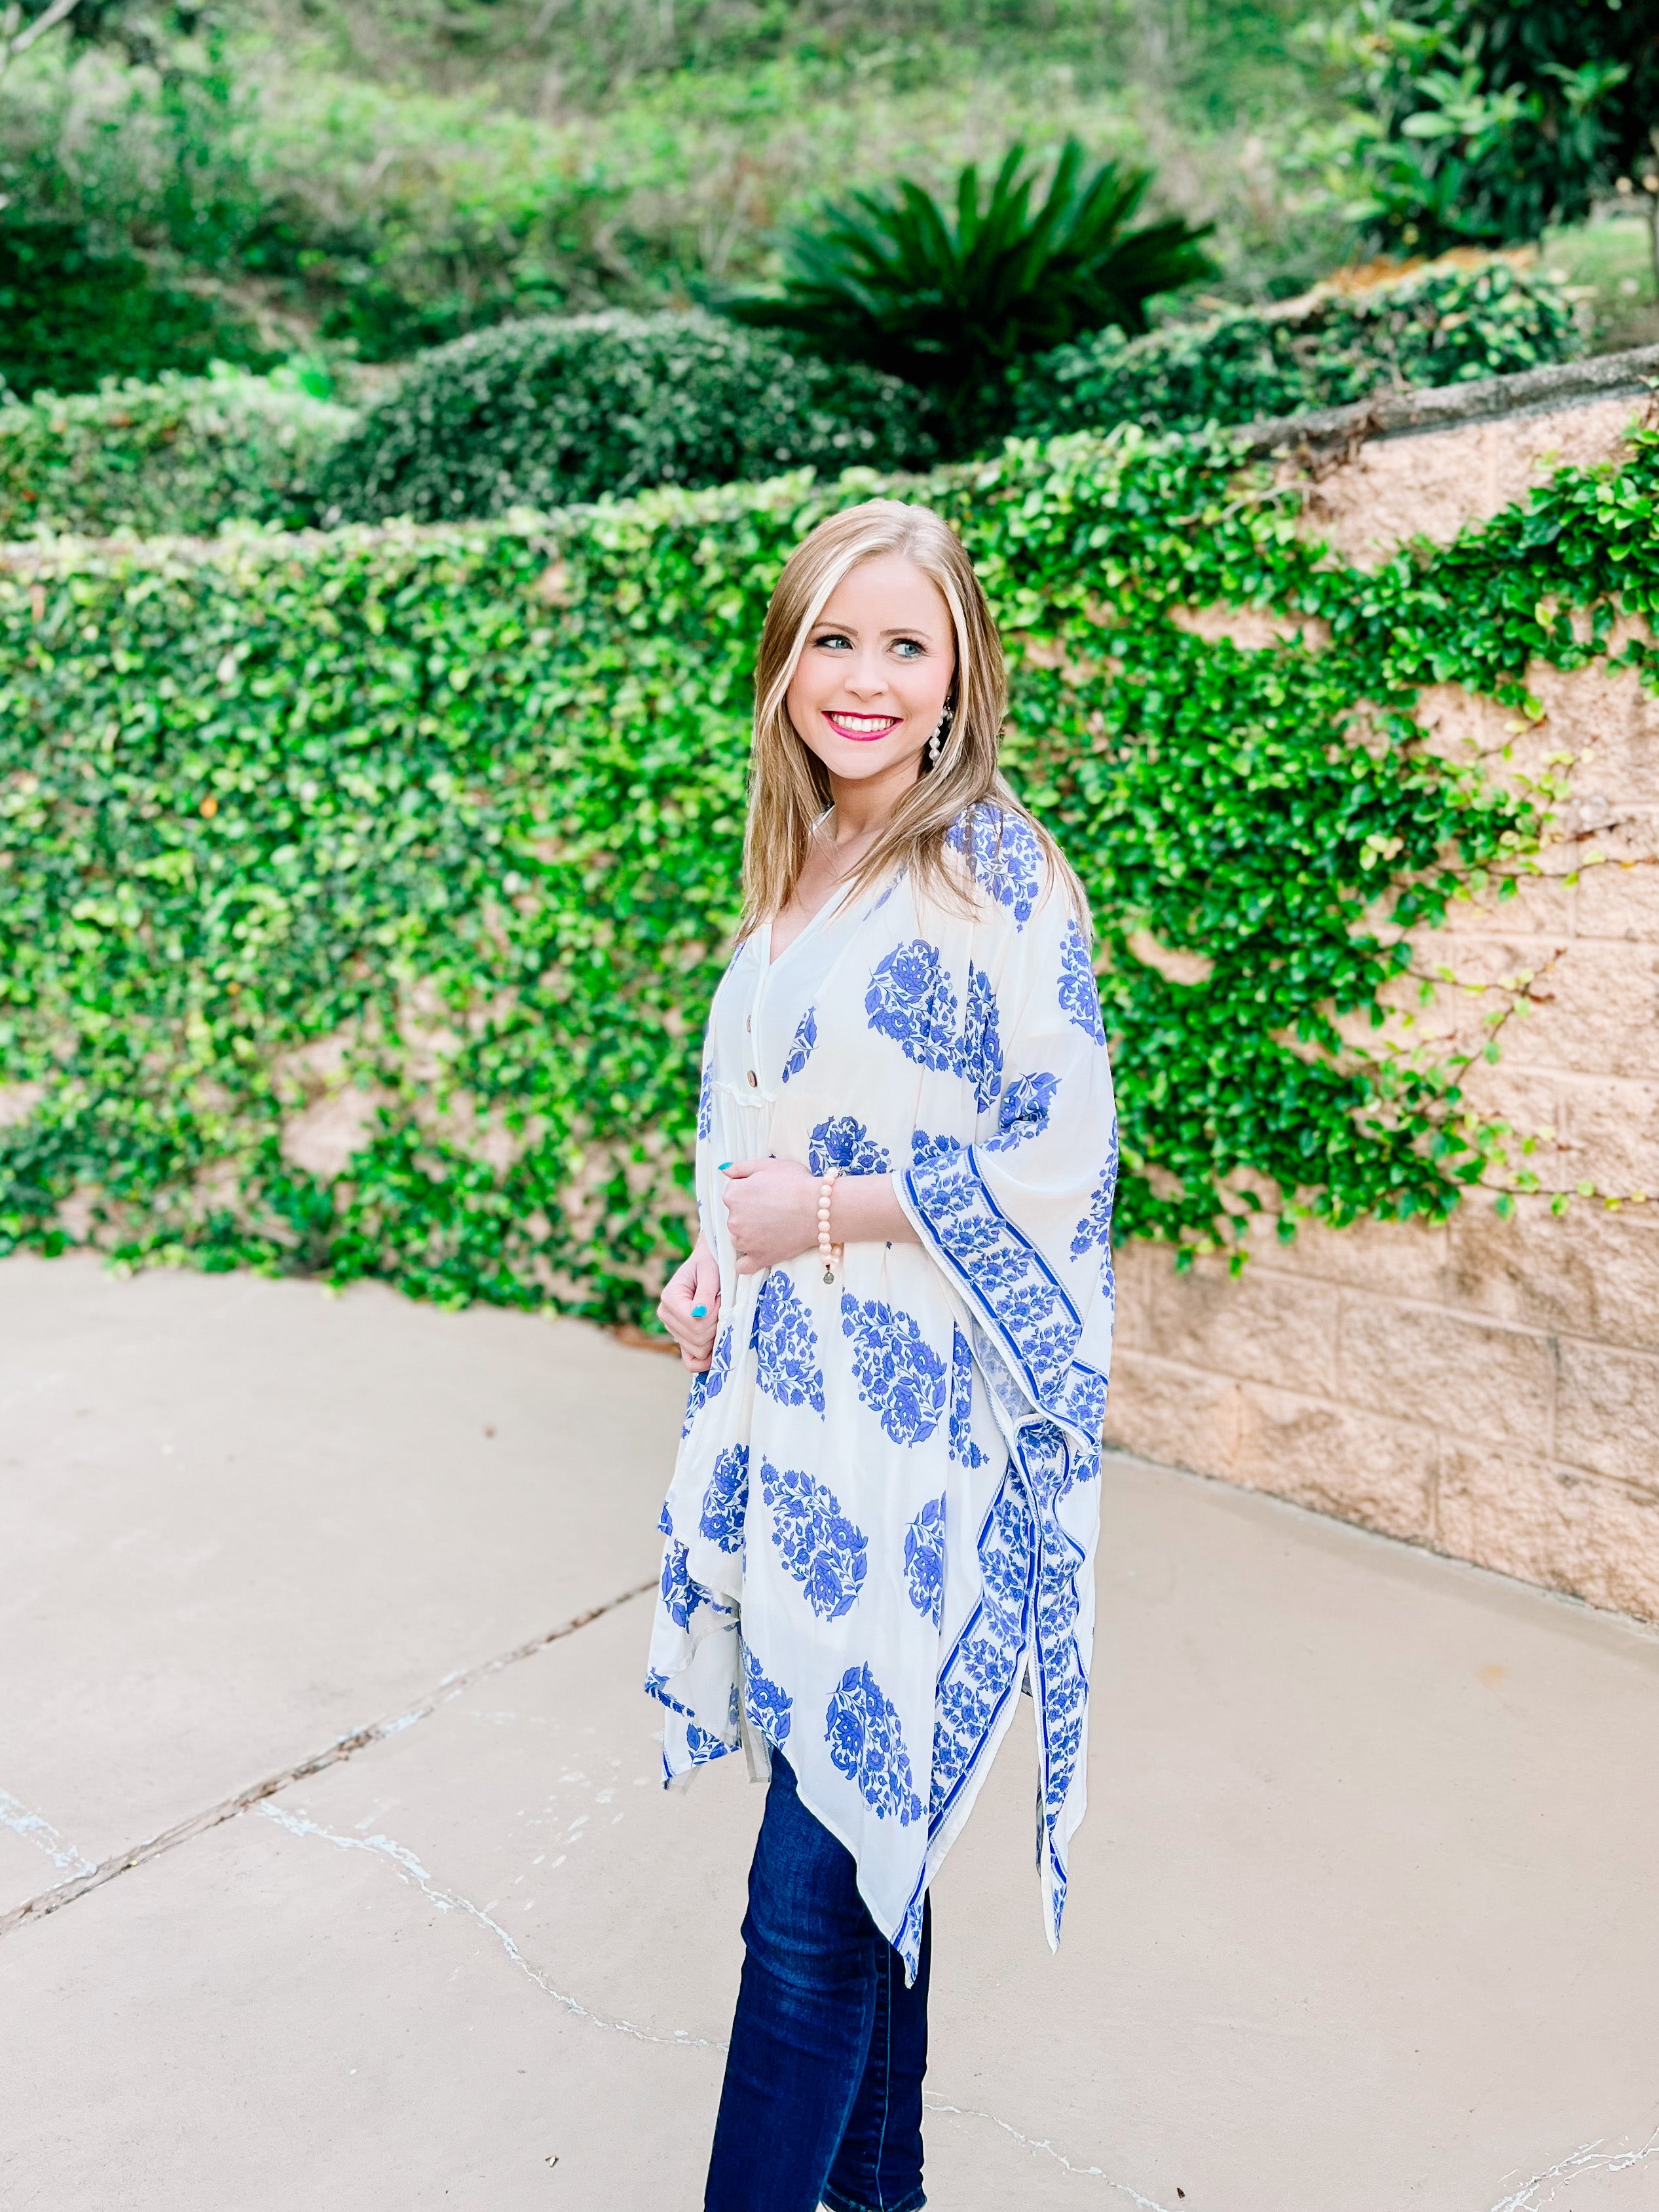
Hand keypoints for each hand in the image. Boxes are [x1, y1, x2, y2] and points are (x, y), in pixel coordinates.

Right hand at [656, 1236, 720, 1371]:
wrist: (707, 1264)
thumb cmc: (710, 1264)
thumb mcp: (710, 1271)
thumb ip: (705, 1292)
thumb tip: (700, 1313)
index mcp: (669, 1298)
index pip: (694, 1322)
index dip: (714, 1314)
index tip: (720, 1297)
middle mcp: (666, 1315)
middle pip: (697, 1339)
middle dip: (716, 1324)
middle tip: (721, 1305)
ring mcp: (673, 1329)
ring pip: (698, 1351)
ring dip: (715, 1335)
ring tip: (717, 1314)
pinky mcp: (682, 1338)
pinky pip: (690, 1361)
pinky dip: (704, 1361)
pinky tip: (715, 1351)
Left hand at [721, 1158, 818, 1276]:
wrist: (819, 1209)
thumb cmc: (796, 1183)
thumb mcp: (767, 1165)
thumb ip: (741, 1168)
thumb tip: (724, 1172)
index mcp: (733, 1195)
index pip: (733, 1195)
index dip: (749, 1193)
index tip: (765, 1194)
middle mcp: (733, 1219)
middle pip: (735, 1217)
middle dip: (748, 1214)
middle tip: (772, 1210)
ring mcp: (745, 1241)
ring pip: (738, 1239)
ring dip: (750, 1235)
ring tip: (773, 1228)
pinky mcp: (759, 1258)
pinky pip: (743, 1266)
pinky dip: (747, 1262)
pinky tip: (757, 1254)